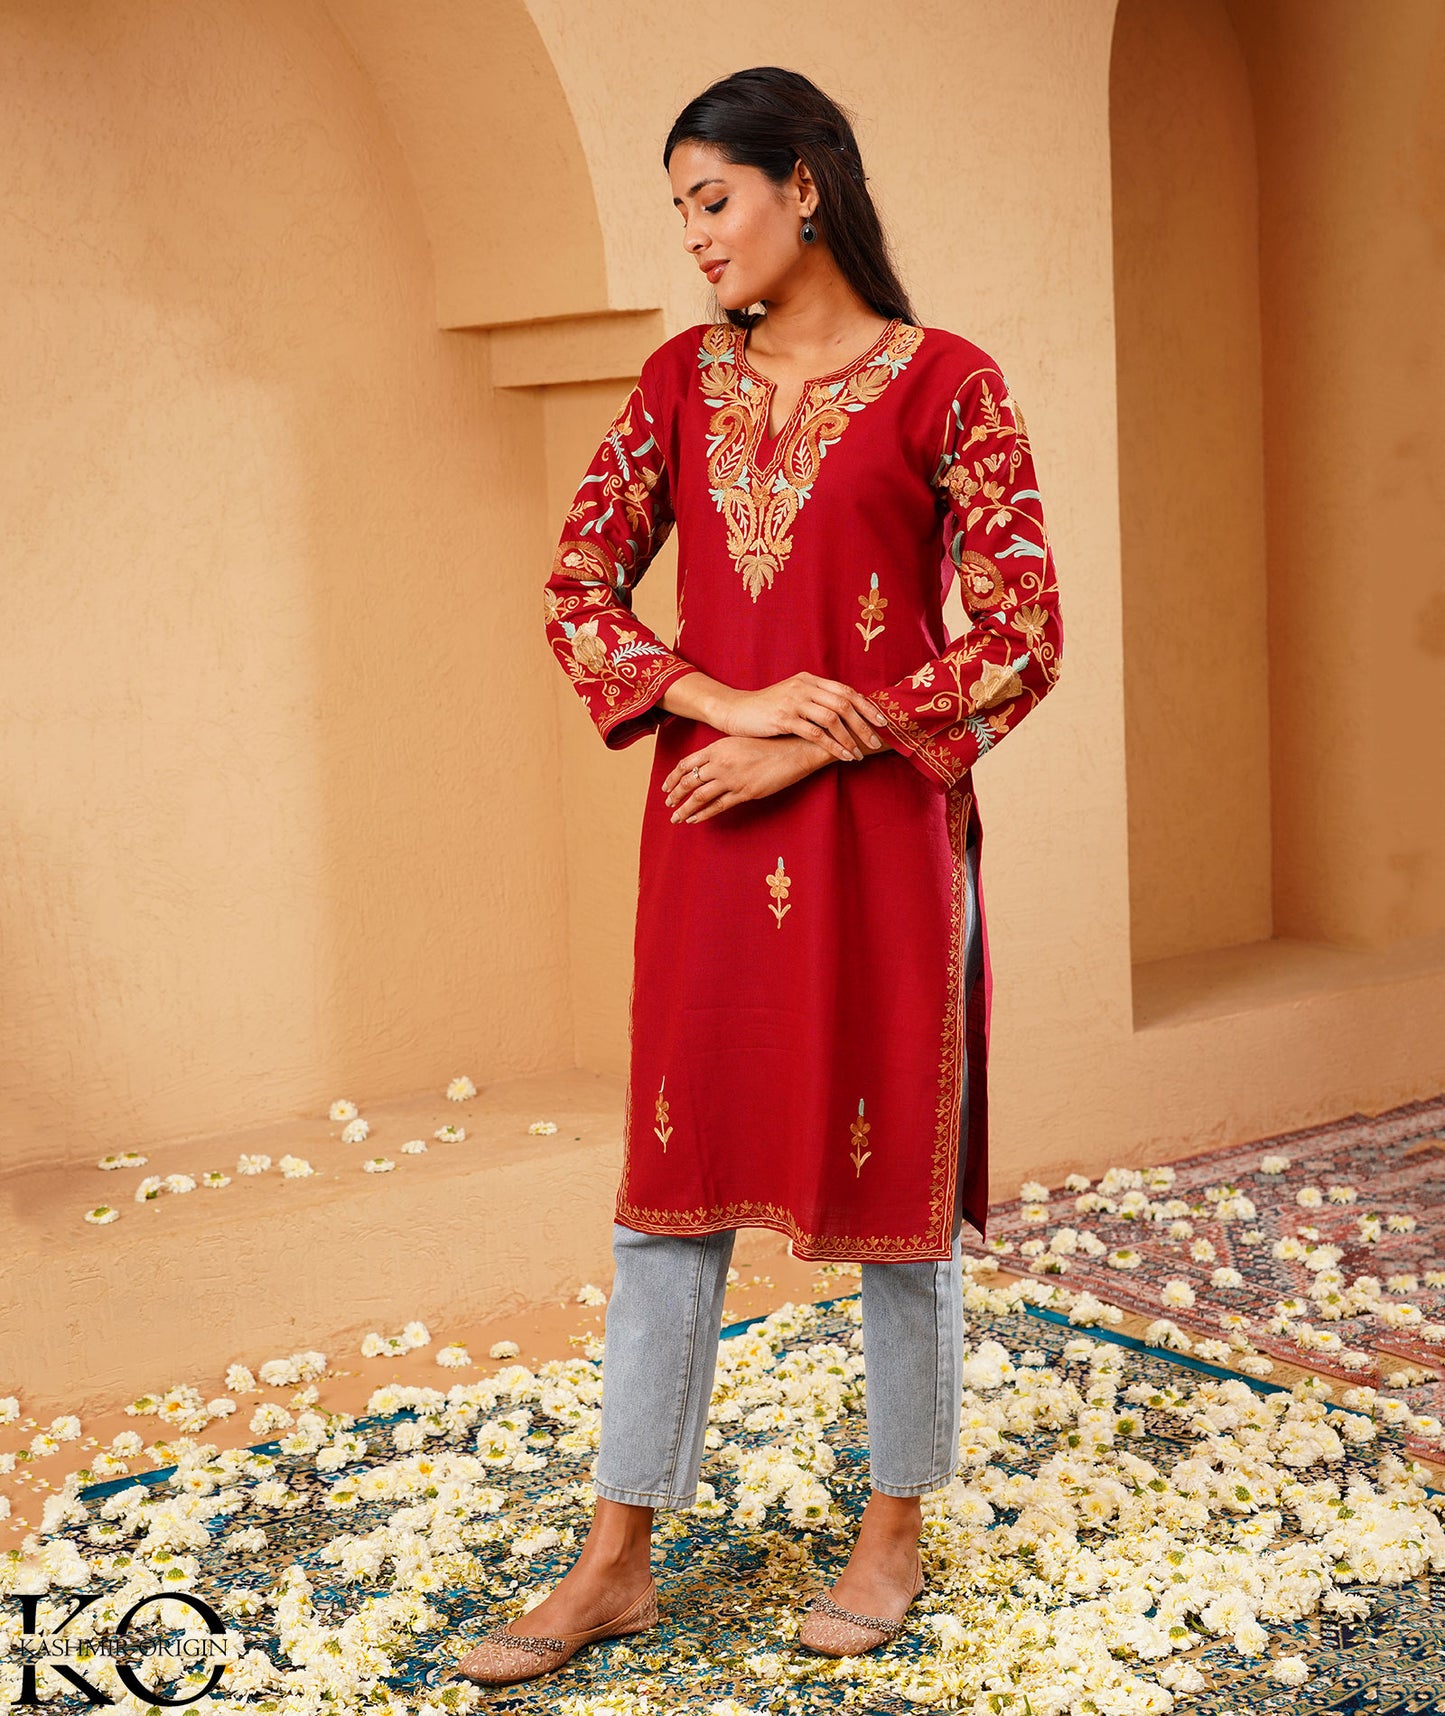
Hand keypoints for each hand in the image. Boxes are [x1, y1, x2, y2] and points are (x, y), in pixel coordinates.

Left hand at [661, 734, 839, 823]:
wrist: (792, 749)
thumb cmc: (768, 743)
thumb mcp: (738, 742)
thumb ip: (720, 753)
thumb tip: (706, 765)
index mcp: (717, 748)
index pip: (686, 764)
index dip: (673, 777)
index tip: (666, 786)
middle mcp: (720, 763)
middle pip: (689, 781)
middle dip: (675, 794)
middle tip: (668, 803)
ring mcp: (732, 779)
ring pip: (699, 797)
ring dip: (684, 809)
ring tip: (676, 817)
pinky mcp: (744, 793)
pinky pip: (718, 806)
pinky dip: (703, 814)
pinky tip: (695, 819)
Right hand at [712, 673, 887, 762]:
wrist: (735, 710)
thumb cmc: (767, 708)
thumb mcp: (793, 697)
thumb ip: (816, 700)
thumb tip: (845, 712)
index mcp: (809, 680)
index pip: (846, 691)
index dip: (866, 706)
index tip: (882, 722)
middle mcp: (804, 687)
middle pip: (844, 704)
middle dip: (864, 724)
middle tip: (876, 741)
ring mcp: (794, 701)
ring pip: (832, 718)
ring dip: (850, 738)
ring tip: (859, 754)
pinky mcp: (783, 718)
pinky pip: (815, 733)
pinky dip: (832, 745)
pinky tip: (842, 755)